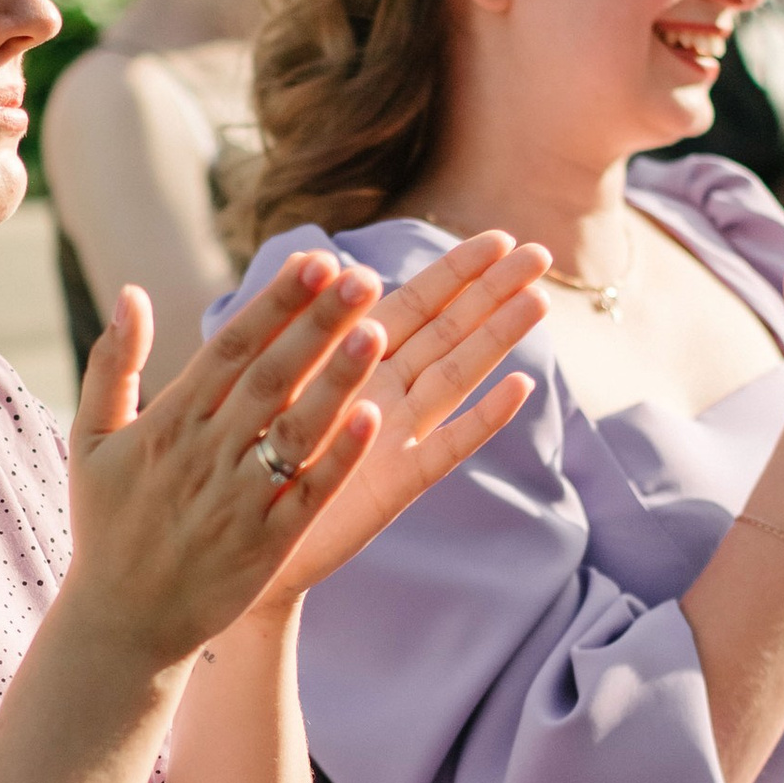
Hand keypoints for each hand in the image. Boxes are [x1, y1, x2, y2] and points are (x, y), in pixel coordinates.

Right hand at [63, 250, 394, 668]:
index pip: (228, 347)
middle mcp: (205, 456)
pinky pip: (310, 494)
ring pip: (295, 430)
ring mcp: (238, 502)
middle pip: (270, 376)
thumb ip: (113, 365)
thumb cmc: (107, 526)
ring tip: (378, 330)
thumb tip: (131, 293)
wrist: (122, 624)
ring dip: (337, 380)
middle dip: (317, 324)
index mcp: (167, 425)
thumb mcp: (90, 441)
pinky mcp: (267, 545)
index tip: (315, 258)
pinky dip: (340, 457)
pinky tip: (374, 417)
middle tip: (363, 275)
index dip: (275, 302)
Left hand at [241, 233, 547, 606]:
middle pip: (448, 332)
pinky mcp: (395, 485)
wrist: (242, 543)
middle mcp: (386, 395)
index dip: (456, 273)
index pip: (415, 305)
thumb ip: (296, 324)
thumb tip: (308, 256)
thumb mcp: (270, 381)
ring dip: (497, 340)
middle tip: (540, 255)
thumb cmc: (257, 460)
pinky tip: (519, 387)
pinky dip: (483, 419)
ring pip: (455, 377)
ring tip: (538, 302)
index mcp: (357, 365)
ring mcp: (397, 438)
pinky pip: (445, 448)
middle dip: (493, 294)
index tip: (497, 239)